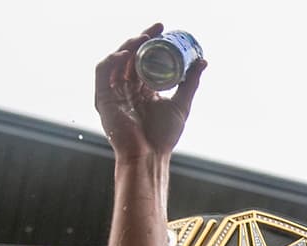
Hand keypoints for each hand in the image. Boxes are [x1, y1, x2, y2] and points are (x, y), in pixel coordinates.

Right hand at [94, 24, 205, 159]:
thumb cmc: (163, 136)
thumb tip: (202, 62)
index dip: (152, 43)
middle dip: (142, 38)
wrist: (149, 155)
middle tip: (157, 28)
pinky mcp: (103, 98)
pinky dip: (112, 60)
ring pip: (117, 60)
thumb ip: (190, 83)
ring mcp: (114, 93)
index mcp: (142, 89)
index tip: (164, 30)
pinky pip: (103, 72)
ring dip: (130, 46)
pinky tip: (126, 54)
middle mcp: (126, 88)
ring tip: (145, 38)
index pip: (144, 59)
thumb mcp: (181, 104)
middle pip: (131, 56)